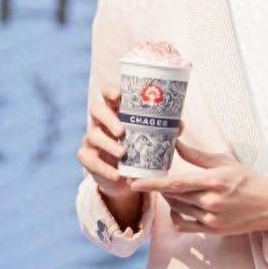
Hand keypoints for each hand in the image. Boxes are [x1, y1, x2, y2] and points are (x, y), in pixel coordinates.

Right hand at [75, 84, 183, 200]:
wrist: (127, 176)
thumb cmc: (139, 147)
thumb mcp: (152, 137)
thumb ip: (165, 129)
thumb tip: (180, 125)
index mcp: (115, 110)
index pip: (107, 94)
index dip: (110, 91)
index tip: (118, 95)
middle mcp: (101, 122)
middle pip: (96, 110)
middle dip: (108, 118)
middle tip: (122, 130)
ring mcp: (92, 139)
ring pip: (92, 135)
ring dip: (108, 144)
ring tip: (123, 153)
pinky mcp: (87, 158)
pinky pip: (89, 160)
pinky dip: (103, 168)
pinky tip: (116, 174)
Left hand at [129, 139, 267, 235]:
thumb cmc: (247, 179)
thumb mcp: (224, 162)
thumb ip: (198, 156)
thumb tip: (176, 143)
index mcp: (214, 181)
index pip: (176, 183)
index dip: (154, 184)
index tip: (136, 183)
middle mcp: (211, 201)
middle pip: (174, 196)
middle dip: (160, 188)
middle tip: (152, 179)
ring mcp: (211, 218)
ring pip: (178, 209)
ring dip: (170, 199)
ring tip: (170, 189)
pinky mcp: (212, 230)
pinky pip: (184, 225)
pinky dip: (176, 216)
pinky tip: (177, 208)